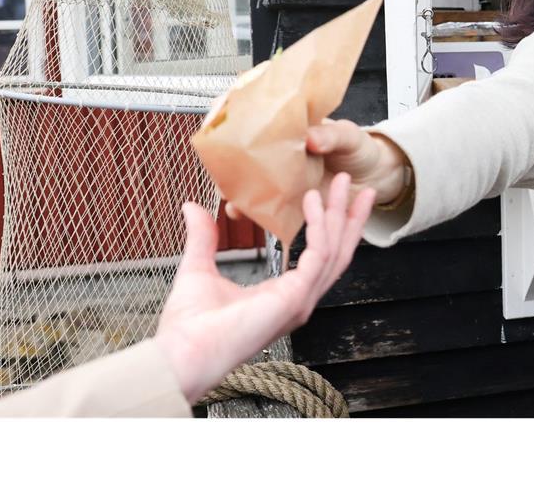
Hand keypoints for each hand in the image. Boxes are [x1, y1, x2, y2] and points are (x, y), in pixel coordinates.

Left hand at [156, 173, 374, 403]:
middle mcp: (298, 300)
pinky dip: (318, 224)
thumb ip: (203, 237)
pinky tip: (312, 201)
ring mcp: (300, 301)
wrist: (182, 353)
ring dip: (341, 213)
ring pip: (335, 250)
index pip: (317, 258)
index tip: (327, 196)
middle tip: (351, 183)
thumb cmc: (189, 326)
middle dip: (347, 215)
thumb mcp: (199, 268)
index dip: (327, 226)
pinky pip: (318, 253)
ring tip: (342, 181)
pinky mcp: (296, 297)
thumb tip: (192, 208)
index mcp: (281, 296)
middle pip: (336, 251)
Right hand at [226, 119, 408, 221]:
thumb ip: (333, 136)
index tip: (218, 112)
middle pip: (238, 146)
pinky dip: (249, 208)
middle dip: (223, 154)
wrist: (373, 179)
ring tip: (230, 192)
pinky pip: (260, 204)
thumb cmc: (359, 149)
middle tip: (221, 161)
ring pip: (243, 177)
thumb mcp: (350, 136)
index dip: (230, 108)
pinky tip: (244, 210)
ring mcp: (278, 173)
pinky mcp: (284, 198)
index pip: (252, 108)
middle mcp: (277, 147)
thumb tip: (312, 137)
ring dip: (231, 185)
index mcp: (290, 122)